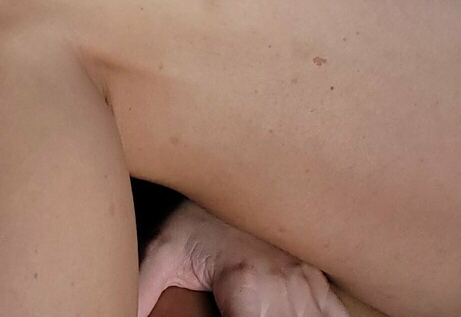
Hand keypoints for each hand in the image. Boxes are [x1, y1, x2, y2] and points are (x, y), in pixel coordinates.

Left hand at [136, 199, 351, 316]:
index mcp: (249, 285)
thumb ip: (144, 287)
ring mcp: (307, 281)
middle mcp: (286, 285)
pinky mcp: (319, 276)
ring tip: (278, 314)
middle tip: (247, 310)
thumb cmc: (198, 214)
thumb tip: (123, 312)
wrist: (235, 160)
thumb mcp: (163, 249)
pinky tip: (313, 316)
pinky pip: (338, 311)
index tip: (233, 314)